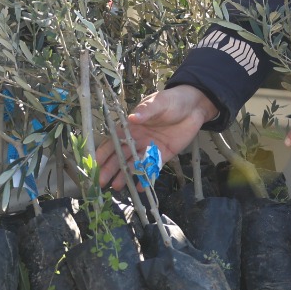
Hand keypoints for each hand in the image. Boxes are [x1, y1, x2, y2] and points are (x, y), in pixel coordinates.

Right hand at [96, 84, 216, 188]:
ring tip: (117, 187)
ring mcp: (149, 148)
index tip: (96, 163)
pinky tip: (140, 188)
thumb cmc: (172, 101)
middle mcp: (137, 139)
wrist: (194, 107)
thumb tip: (132, 118)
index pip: (114, 140)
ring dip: (125, 175)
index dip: (104, 151)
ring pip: (134, 164)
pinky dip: (146, 178)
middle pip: (121, 155)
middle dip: (111, 168)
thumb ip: (146, 111)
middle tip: (103, 182)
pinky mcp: (163, 155)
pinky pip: (152, 168)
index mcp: (132, 126)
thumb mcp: (158, 103)